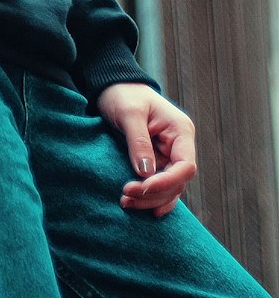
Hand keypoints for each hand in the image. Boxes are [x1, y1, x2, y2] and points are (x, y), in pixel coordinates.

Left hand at [95, 82, 196, 217]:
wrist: (113, 87)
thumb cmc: (123, 94)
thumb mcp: (129, 113)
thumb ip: (138, 142)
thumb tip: (146, 173)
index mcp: (181, 130)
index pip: (184, 166)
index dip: (166, 182)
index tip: (141, 187)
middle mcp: (180, 145)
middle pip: (177, 181)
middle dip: (153, 193)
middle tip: (125, 196)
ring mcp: (170, 155)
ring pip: (169, 188)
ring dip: (149, 199)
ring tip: (125, 202)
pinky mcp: (158, 162)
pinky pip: (161, 186)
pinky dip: (153, 198)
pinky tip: (146, 210)